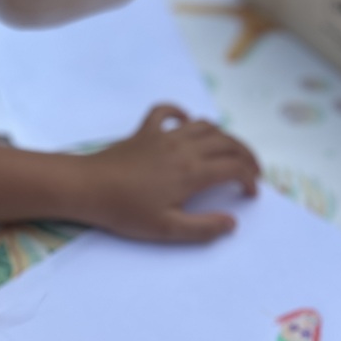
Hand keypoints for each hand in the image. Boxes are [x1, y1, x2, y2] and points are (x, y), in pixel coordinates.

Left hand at [74, 104, 259, 242]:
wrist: (88, 187)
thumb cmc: (126, 211)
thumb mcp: (167, 229)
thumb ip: (203, 228)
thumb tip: (231, 222)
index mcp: (193, 172)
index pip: (234, 167)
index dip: (249, 178)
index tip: (251, 192)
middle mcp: (184, 148)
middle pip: (227, 142)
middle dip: (246, 155)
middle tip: (252, 170)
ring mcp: (164, 136)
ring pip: (204, 125)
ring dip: (223, 136)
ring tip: (229, 151)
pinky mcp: (144, 131)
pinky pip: (166, 112)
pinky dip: (180, 113)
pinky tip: (186, 122)